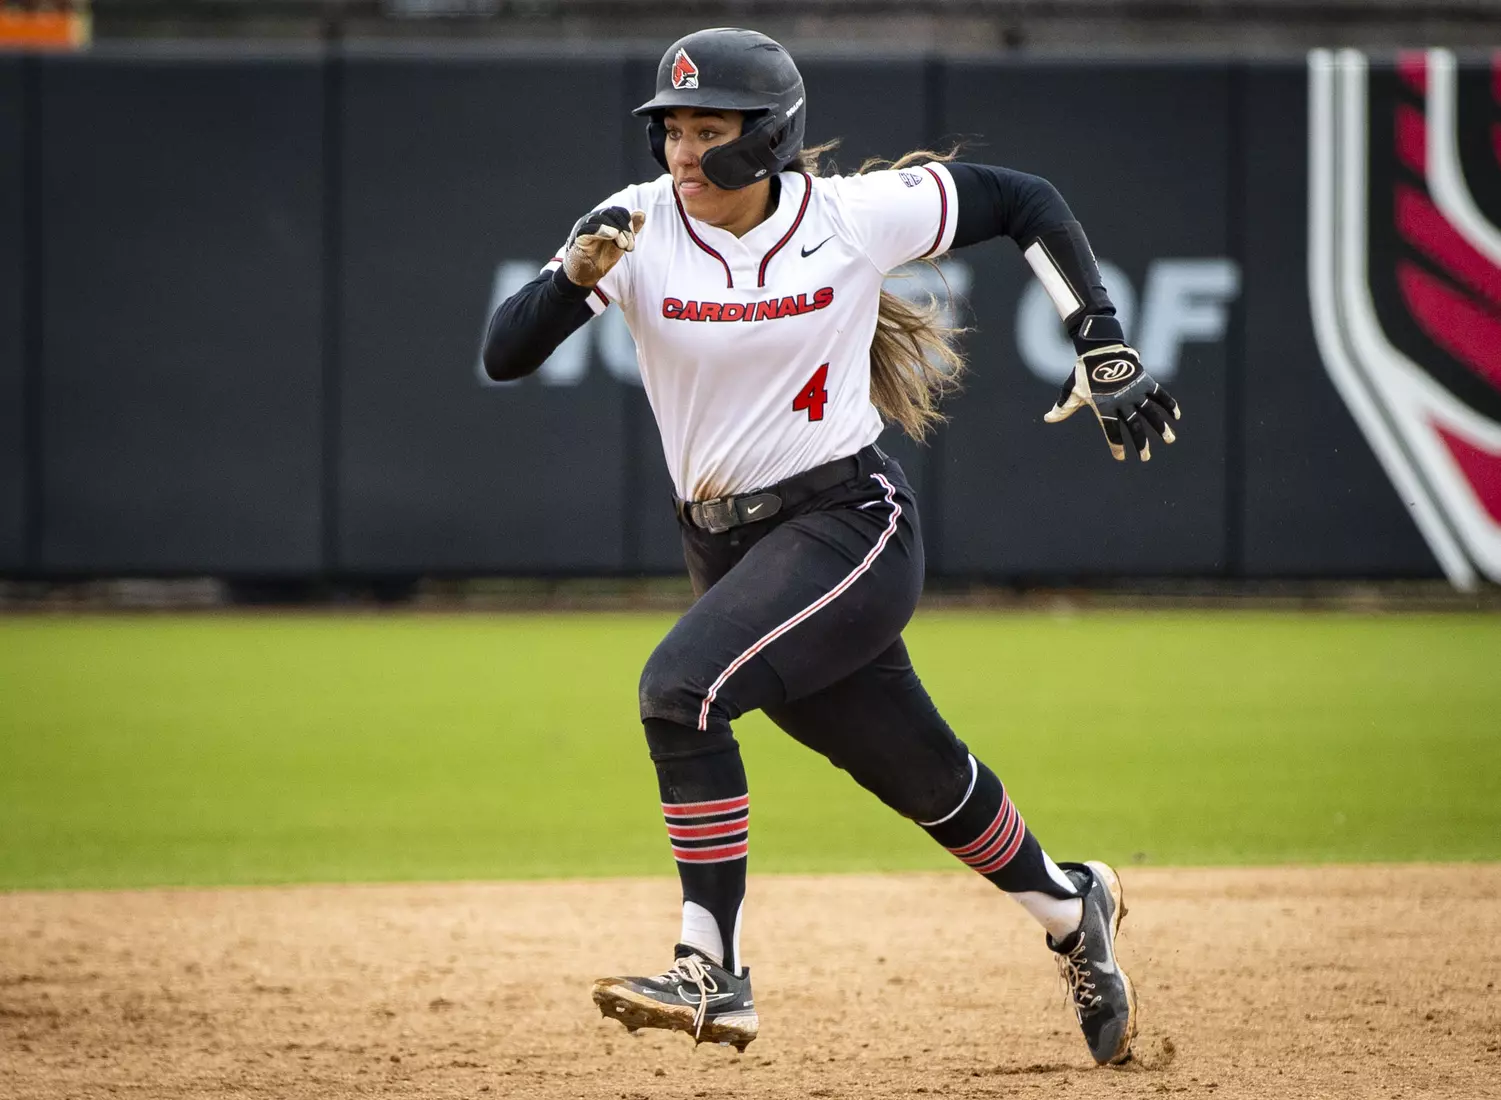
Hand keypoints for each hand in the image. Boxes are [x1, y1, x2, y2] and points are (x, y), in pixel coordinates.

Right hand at [562, 206, 645, 287]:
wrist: (585, 274)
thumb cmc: (602, 257)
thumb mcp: (621, 243)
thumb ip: (631, 229)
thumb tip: (641, 213)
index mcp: (603, 219)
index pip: (619, 212)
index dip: (629, 224)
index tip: (632, 244)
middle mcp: (593, 219)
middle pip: (612, 213)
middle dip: (625, 229)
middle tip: (629, 247)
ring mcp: (584, 227)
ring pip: (601, 219)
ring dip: (617, 231)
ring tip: (623, 247)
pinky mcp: (578, 238)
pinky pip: (588, 229)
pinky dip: (602, 230)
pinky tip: (612, 236)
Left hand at [1044, 344, 1180, 461]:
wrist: (1099, 347)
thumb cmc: (1083, 370)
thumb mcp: (1072, 390)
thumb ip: (1063, 407)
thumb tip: (1047, 418)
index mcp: (1104, 405)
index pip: (1111, 430)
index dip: (1116, 444)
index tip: (1121, 457)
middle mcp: (1121, 400)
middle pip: (1134, 426)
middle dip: (1141, 443)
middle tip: (1145, 457)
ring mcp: (1135, 391)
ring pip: (1150, 413)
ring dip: (1161, 427)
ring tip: (1169, 440)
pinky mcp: (1144, 380)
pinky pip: (1159, 394)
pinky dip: (1169, 404)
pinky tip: (1176, 416)